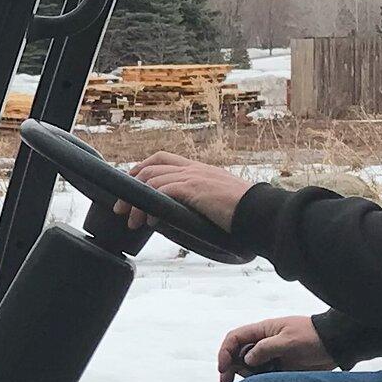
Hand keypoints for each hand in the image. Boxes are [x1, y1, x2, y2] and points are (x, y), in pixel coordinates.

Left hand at [127, 152, 250, 231]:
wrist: (260, 212)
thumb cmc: (244, 212)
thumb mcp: (219, 200)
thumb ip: (201, 201)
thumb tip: (183, 215)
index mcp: (199, 169)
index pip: (162, 159)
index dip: (141, 168)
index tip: (129, 184)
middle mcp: (194, 169)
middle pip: (150, 168)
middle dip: (130, 187)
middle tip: (121, 208)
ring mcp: (194, 177)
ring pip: (152, 180)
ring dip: (137, 202)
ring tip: (132, 221)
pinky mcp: (194, 189)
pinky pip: (162, 192)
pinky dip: (151, 207)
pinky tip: (150, 222)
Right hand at [217, 314, 330, 381]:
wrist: (335, 345)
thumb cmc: (313, 337)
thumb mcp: (289, 341)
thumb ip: (266, 349)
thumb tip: (247, 359)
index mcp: (263, 331)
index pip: (235, 338)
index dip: (225, 352)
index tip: (223, 368)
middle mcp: (263, 343)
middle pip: (238, 354)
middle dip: (229, 368)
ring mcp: (271, 356)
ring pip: (249, 367)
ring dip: (245, 376)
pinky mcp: (280, 368)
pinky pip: (262, 376)